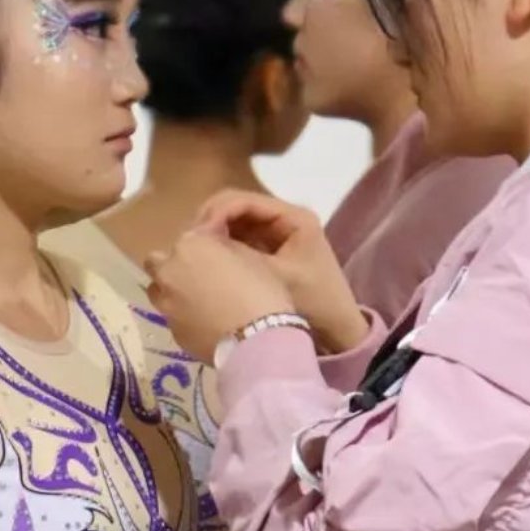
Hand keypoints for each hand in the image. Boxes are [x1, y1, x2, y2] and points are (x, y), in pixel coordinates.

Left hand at [147, 231, 295, 366]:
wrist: (258, 341)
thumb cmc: (262, 292)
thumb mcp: (253, 256)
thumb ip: (227, 248)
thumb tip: (218, 252)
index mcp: (191, 244)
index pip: (192, 235)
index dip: (206, 245)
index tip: (221, 255)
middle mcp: (169, 271)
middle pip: (158, 262)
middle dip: (174, 266)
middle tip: (201, 276)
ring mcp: (166, 304)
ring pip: (159, 292)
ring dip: (172, 292)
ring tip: (199, 302)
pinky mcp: (172, 332)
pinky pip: (173, 318)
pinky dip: (185, 318)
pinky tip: (207, 325)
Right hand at [196, 193, 368, 354]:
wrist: (339, 330)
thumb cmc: (315, 302)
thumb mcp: (276, 277)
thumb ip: (238, 256)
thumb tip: (199, 242)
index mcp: (292, 217)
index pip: (244, 200)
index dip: (216, 213)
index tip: (198, 236)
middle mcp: (283, 218)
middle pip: (236, 207)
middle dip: (211, 222)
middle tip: (190, 245)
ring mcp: (275, 234)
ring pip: (234, 223)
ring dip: (213, 234)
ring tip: (195, 253)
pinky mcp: (268, 250)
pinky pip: (238, 240)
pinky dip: (221, 247)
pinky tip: (207, 261)